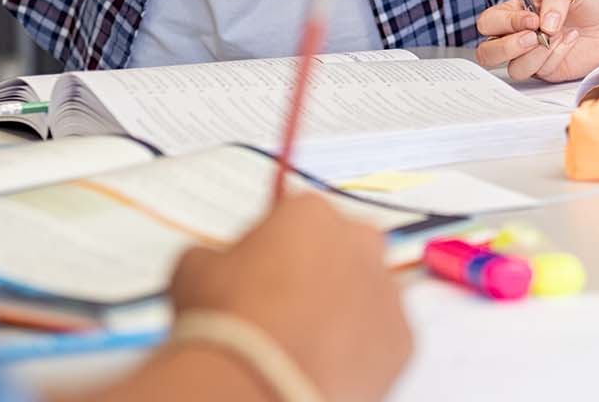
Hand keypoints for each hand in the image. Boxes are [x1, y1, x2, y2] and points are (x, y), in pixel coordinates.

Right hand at [167, 193, 409, 401]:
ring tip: (300, 350)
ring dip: (341, 315)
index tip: (258, 277)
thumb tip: (215, 265)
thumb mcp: (193, 271)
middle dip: (318, 275)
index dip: (274, 250)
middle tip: (283, 314)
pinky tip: (322, 371)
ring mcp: (389, 291)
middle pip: (342, 251)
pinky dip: (358, 354)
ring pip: (365, 297)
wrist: (253, 388)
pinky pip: (380, 341)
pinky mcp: (404, 340)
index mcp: (312, 213)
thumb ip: (216, 257)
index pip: (296, 221)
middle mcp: (362, 242)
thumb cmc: (225, 324)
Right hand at [475, 0, 598, 80]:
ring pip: (514, 69)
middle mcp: (518, 36)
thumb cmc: (589, 0)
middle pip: (488, 53)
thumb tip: (545, 24)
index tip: (532, 19)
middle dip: (507, 47)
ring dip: (536, 54)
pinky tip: (571, 39)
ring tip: (557, 35)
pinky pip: (542, 72)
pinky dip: (556, 55)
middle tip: (534, 36)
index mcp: (514, 12)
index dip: (505, 23)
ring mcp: (532, 56)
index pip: (489, 22)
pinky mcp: (549, 70)